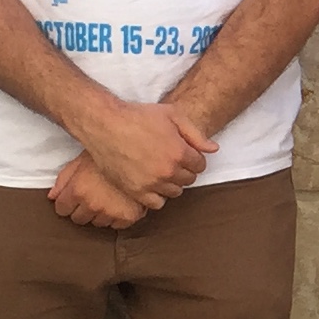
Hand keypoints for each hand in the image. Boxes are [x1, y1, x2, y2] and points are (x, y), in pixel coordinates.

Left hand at [48, 155, 147, 227]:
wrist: (138, 152)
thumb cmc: (108, 152)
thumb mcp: (81, 160)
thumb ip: (64, 179)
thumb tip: (52, 197)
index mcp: (77, 190)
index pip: (62, 209)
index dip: (67, 202)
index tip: (73, 197)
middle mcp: (92, 204)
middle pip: (79, 219)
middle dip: (82, 209)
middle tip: (92, 196)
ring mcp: (110, 212)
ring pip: (98, 223)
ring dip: (100, 214)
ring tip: (107, 199)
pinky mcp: (128, 217)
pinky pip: (117, 225)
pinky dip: (117, 217)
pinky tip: (120, 204)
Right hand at [73, 99, 213, 206]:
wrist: (105, 124)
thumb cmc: (139, 116)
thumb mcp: (172, 115)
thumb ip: (196, 134)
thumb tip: (214, 149)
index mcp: (179, 152)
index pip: (200, 165)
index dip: (194, 157)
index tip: (184, 152)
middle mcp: (167, 171)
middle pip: (189, 179)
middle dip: (184, 169)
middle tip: (171, 159)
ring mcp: (151, 183)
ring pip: (175, 192)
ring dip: (172, 182)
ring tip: (161, 169)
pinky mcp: (135, 191)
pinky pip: (156, 204)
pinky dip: (158, 196)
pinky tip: (152, 183)